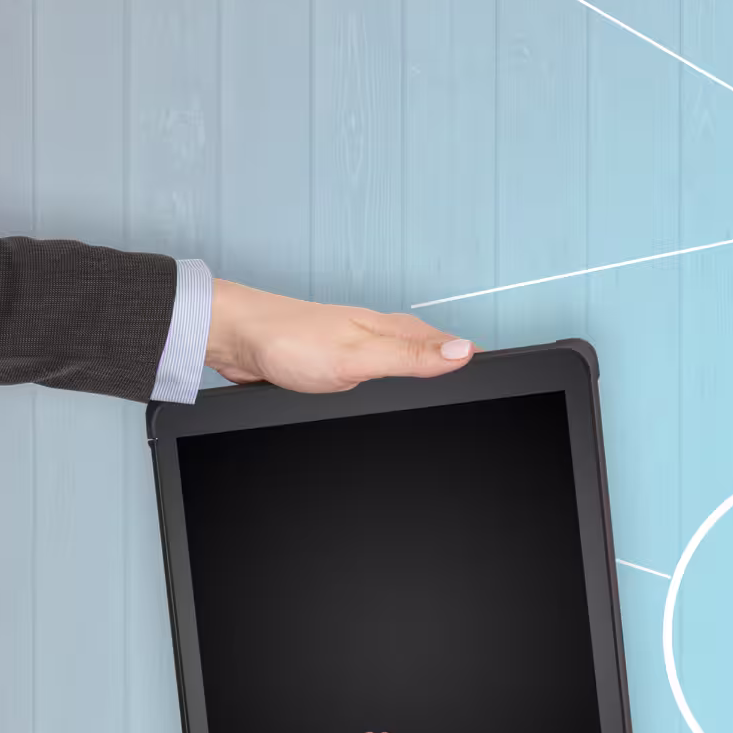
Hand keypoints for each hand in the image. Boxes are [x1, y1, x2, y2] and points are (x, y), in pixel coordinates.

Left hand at [205, 280, 473, 391]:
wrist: (234, 339)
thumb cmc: (287, 341)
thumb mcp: (359, 357)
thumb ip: (411, 357)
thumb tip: (464, 352)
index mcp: (395, 330)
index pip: (453, 347)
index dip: (475, 365)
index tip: (498, 384)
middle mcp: (381, 336)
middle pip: (435, 357)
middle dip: (455, 375)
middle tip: (478, 398)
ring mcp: (360, 349)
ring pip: (406, 368)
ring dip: (423, 383)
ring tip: (444, 397)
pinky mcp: (339, 364)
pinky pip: (379, 378)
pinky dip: (390, 390)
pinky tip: (387, 401)